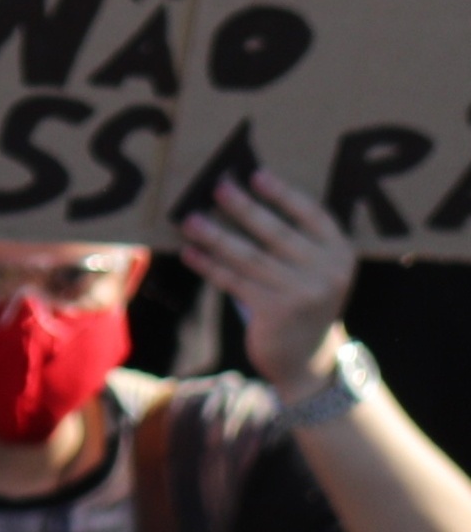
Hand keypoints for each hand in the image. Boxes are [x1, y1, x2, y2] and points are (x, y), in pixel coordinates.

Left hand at [181, 168, 353, 396]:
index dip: (284, 194)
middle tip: (217, 186)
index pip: (313, 215)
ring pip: (249, 256)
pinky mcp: (276, 311)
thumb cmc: (300, 300)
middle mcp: (327, 272)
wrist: (305, 357)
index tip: (256, 174)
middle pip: (276, 232)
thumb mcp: (312, 271)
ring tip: (189, 219)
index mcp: (341, 254)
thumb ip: (293, 242)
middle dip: (243, 207)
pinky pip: (234, 280)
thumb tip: (241, 201)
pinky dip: (209, 265)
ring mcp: (303, 293)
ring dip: (215, 236)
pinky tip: (190, 252)